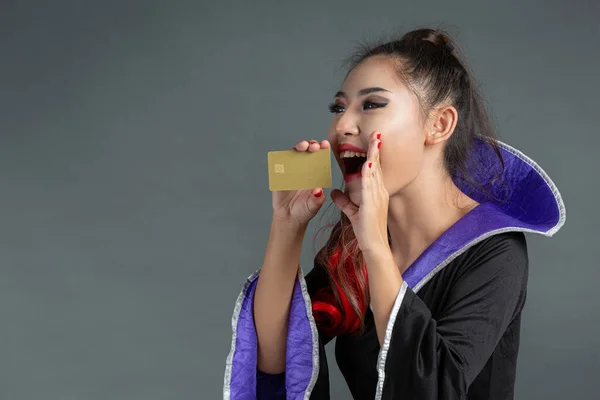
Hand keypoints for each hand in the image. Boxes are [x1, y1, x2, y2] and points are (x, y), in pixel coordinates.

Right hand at [272, 139, 329, 226]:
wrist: (289, 218)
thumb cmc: (304, 211)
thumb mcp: (314, 206)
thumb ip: (317, 199)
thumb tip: (318, 190)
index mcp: (316, 174)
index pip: (320, 158)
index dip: (323, 150)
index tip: (325, 145)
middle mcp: (305, 170)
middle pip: (308, 152)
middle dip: (311, 145)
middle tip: (314, 146)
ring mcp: (292, 170)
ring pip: (295, 154)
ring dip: (299, 147)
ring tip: (303, 146)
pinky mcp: (281, 174)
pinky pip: (281, 163)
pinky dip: (284, 157)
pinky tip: (288, 155)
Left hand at [331, 131, 389, 253]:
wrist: (374, 247)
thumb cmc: (366, 231)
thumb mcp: (352, 212)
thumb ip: (344, 201)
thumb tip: (334, 192)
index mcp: (377, 193)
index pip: (375, 171)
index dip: (373, 156)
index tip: (373, 142)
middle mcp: (380, 192)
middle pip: (378, 166)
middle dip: (377, 150)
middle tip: (377, 134)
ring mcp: (378, 197)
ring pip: (376, 172)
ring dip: (375, 155)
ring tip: (375, 140)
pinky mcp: (372, 204)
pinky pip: (370, 185)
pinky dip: (369, 173)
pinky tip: (368, 163)